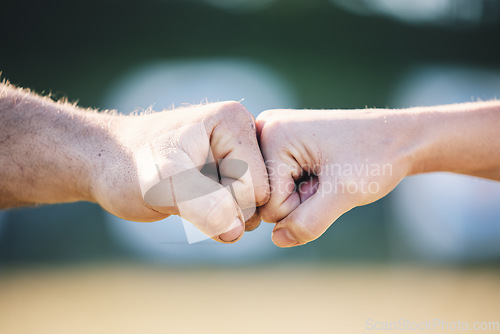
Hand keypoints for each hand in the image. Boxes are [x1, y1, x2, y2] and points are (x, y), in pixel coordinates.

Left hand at [93, 102, 269, 242]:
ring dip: (221, 216)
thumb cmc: (128, 167)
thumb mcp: (161, 183)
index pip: (257, 186)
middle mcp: (242, 133)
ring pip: (251, 206)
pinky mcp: (226, 170)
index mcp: (235, 121)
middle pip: (260, 196)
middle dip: (224, 211)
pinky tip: (192, 204)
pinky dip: (218, 217)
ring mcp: (235, 153)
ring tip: (187, 200)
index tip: (186, 193)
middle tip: (185, 199)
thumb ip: (201, 204)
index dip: (224, 204)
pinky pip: (239, 207)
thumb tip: (237, 230)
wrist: (107, 166)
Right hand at [255, 109, 413, 246]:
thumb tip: (278, 240)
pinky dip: (302, 188)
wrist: (396, 137)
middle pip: (265, 199)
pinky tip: (320, 173)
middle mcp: (263, 131)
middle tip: (328, 178)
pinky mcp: (279, 147)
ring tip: (326, 174)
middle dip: (299, 200)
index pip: (268, 203)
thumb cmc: (374, 156)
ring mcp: (270, 138)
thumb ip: (310, 221)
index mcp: (272, 133)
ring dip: (302, 196)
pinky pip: (279, 187)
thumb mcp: (345, 193)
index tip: (328, 181)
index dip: (302, 206)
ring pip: (272, 196)